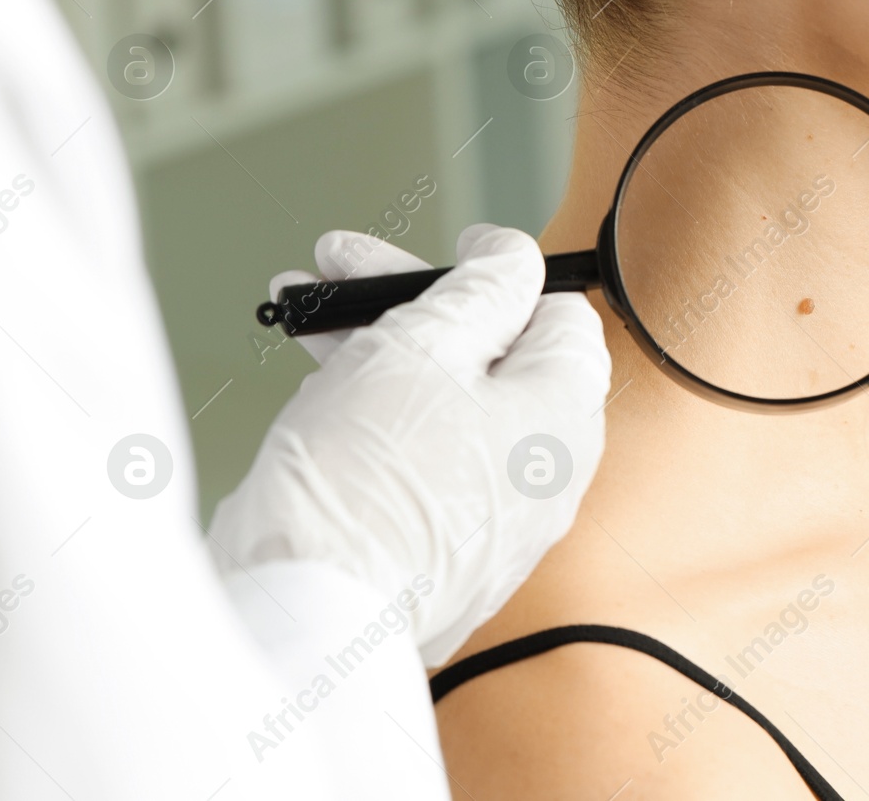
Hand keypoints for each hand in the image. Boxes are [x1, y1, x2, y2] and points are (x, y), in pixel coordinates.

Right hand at [208, 224, 610, 666]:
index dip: (501, 273)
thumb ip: (481, 289)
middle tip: (341, 266)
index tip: (451, 254)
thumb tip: (513, 257)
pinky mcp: (447, 555)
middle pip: (491, 358)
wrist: (311, 613)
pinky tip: (321, 385)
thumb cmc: (371, 476)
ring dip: (378, 349)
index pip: (560, 317)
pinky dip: (379, 418)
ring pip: (447, 407)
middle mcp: (548, 473)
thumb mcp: (425, 342)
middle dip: (412, 302)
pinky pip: (426, 465)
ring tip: (301, 313)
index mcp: (567, 414)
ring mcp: (499, 522)